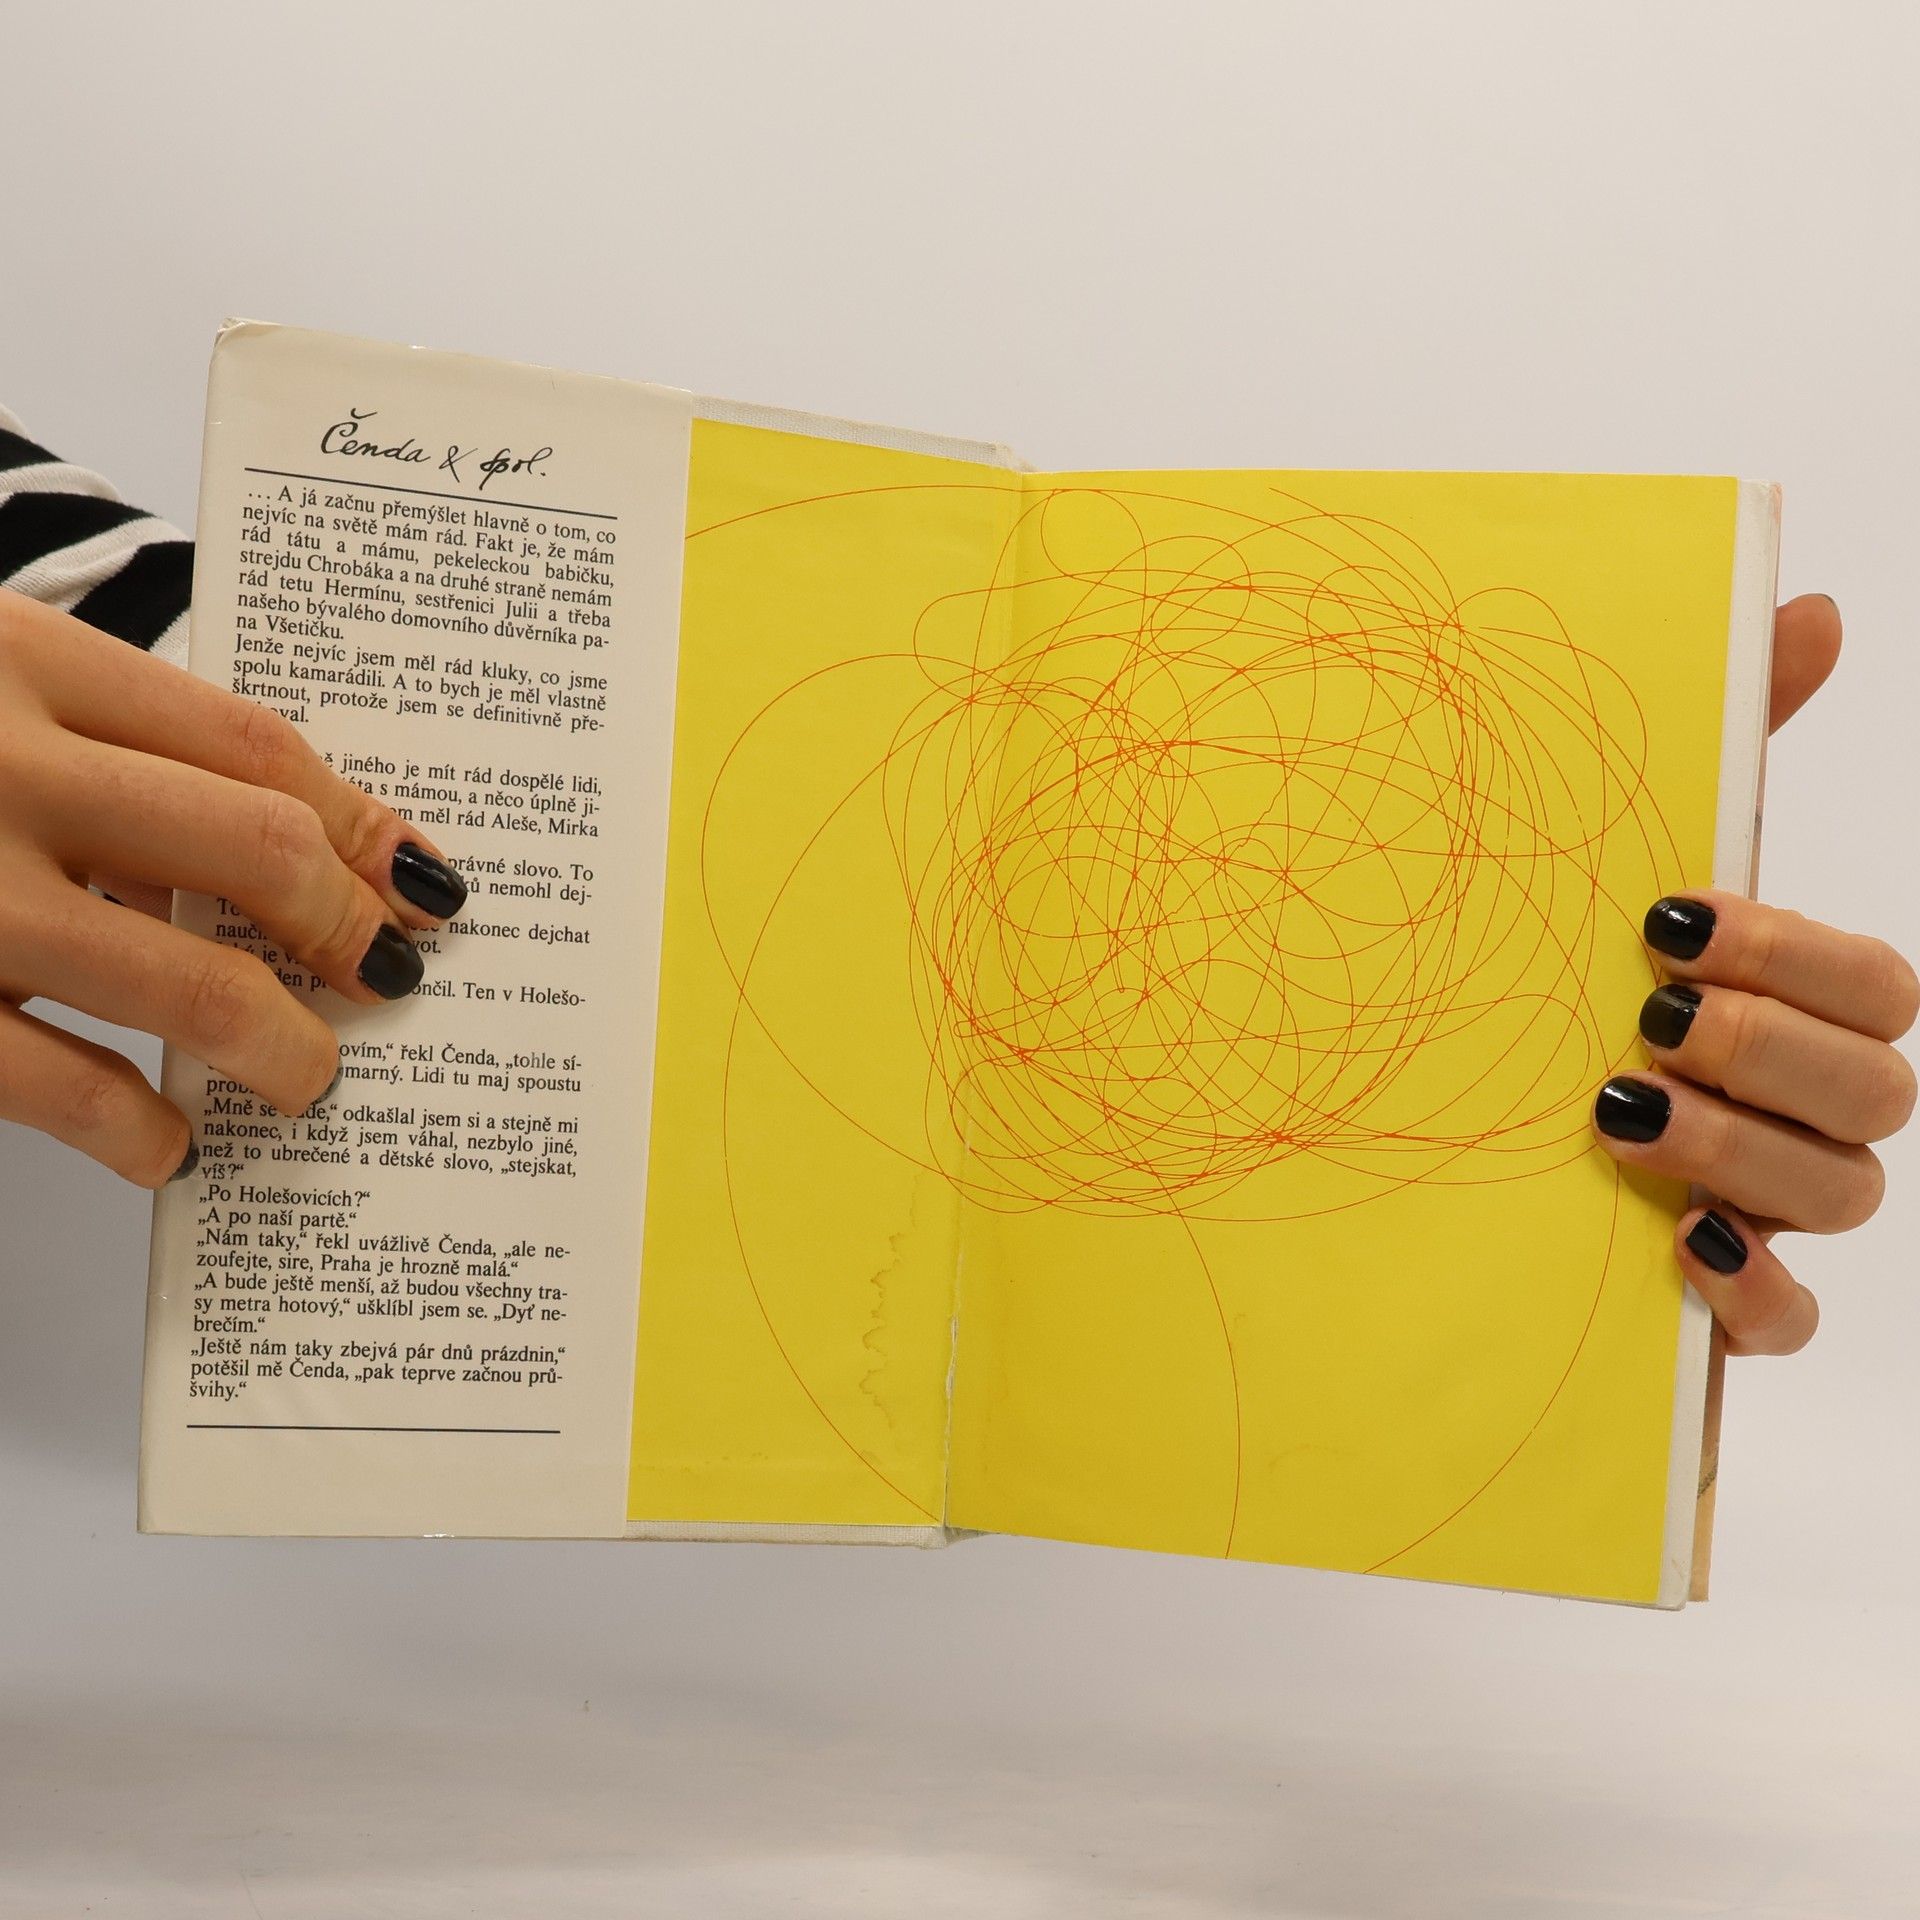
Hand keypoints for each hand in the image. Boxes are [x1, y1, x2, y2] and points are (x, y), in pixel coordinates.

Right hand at [0, 588, 466, 1186]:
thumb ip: (110, 737)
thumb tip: (295, 847)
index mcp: (19, 664)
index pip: (252, 746)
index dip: (362, 823)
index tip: (423, 882)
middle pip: (251, 847)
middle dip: (341, 926)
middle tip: (381, 975)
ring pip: (185, 985)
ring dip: (281, 1047)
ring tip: (309, 1075)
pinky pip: (58, 1089)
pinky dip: (140, 1134)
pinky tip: (169, 1146)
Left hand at [1590, 594, 1917, 1353]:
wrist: (1439, 1160)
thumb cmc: (1555, 1007)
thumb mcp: (1618, 886)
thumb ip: (1723, 757)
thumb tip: (1809, 606)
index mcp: (1785, 1010)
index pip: (1878, 986)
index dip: (1799, 953)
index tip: (1669, 921)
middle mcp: (1799, 1110)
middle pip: (1881, 1088)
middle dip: (1772, 1047)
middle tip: (1648, 1020)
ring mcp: (1769, 1214)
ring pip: (1847, 1194)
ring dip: (1747, 1150)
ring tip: (1620, 1115)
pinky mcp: (1719, 1316)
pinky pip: (1790, 1324)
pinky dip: (1755, 1292)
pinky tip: (1684, 1246)